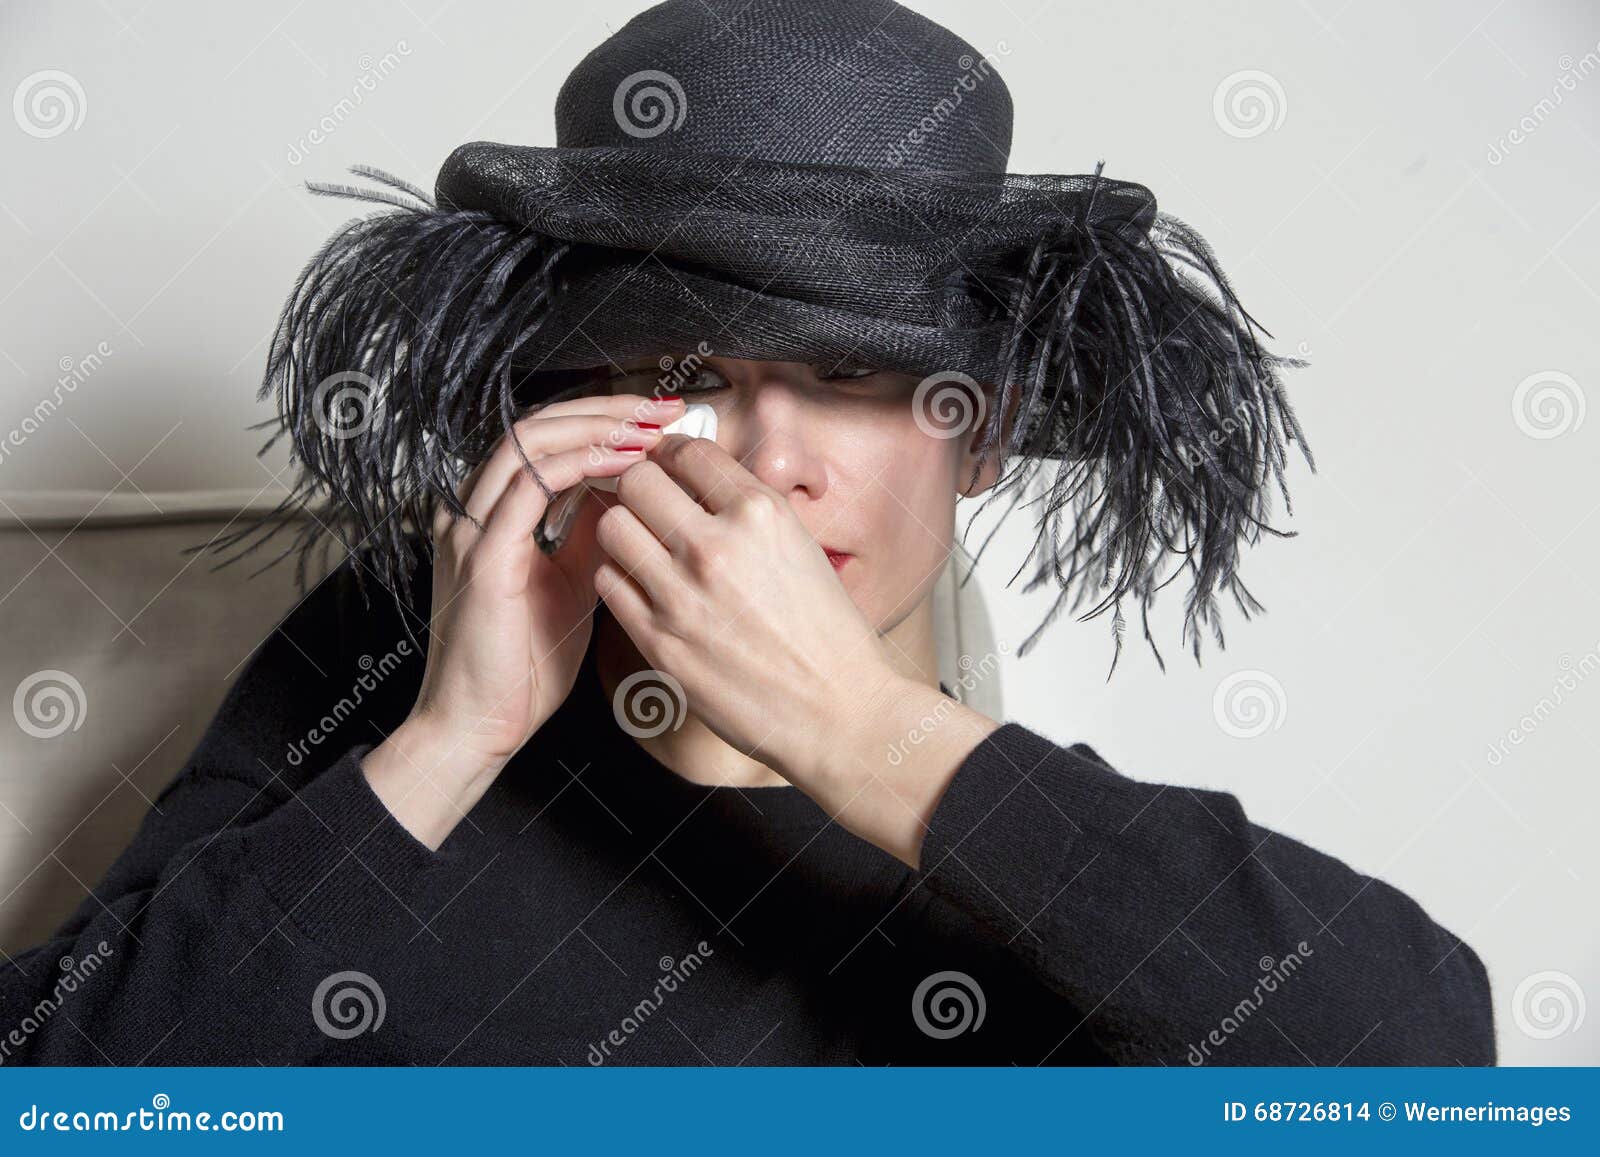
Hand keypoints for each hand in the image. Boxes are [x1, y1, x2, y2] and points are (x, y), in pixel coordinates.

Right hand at [362, 393, 683, 847]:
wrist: (479, 726)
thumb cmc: (525, 665)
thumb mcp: (572, 583)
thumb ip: (589, 536)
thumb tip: (631, 495)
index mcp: (494, 512)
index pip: (549, 435)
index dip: (606, 417)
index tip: (663, 417)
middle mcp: (475, 508)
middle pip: (541, 423)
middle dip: (609, 408)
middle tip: (665, 407)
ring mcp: (473, 528)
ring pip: (532, 440)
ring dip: (598, 426)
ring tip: (650, 427)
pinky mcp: (482, 557)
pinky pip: (527, 486)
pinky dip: (579, 464)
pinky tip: (622, 463)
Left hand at [591, 434, 999, 865]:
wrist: (839, 712)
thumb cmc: (829, 636)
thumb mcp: (801, 546)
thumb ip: (748, 511)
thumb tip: (701, 481)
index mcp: (761, 514)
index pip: (688, 451)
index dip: (673, 454)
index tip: (670, 465)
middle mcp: (716, 546)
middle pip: (638, 481)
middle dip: (640, 485)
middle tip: (649, 502)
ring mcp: (681, 596)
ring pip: (612, 528)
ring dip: (624, 529)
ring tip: (643, 544)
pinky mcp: (659, 642)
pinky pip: (609, 584)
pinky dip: (620, 577)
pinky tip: (643, 585)